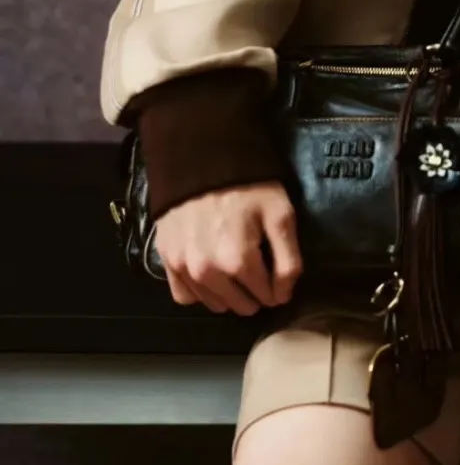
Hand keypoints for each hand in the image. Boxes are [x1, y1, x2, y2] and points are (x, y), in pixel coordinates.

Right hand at [154, 181, 302, 315]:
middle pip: (240, 304)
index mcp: (238, 261)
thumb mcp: (280, 214)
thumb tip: (283, 296)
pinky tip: (211, 275)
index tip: (279, 277)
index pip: (266, 296)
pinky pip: (185, 296)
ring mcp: (183, 268)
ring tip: (237, 273)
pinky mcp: (166, 261)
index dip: (277, 289)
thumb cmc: (247, 186)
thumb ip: (288, 260)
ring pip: (213, 303)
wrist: (201, 160)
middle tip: (259, 272)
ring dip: (229, 296)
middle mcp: (207, 272)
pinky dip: (199, 292)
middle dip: (255, 294)